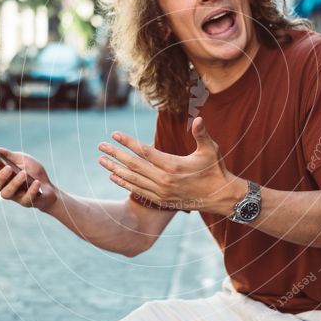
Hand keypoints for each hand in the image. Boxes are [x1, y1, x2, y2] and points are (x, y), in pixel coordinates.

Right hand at [0, 146, 57, 211]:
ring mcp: (15, 196)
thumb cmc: (34, 173)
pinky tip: (36, 182)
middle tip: (8, 168)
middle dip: (0, 176)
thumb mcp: (23, 160)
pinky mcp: (27, 202)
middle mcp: (6, 186)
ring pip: (7, 194)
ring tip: (23, 174)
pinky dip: (31, 189)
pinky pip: (26, 199)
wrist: (50, 189)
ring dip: (14, 183)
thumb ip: (9, 155)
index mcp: (3, 175)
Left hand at [97, 117, 241, 213]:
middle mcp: (164, 180)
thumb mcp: (211, 150)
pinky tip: (113, 176)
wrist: (220, 197)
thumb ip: (202, 134)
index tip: (114, 134)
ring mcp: (161, 192)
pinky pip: (138, 191)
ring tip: (101, 160)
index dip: (128, 142)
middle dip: (115, 154)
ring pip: (132, 179)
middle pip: (133, 165)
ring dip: (115, 168)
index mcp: (173, 165)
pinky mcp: (161, 200)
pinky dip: (124, 183)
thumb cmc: (215, 170)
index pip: (144, 151)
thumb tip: (198, 119)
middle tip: (100, 146)